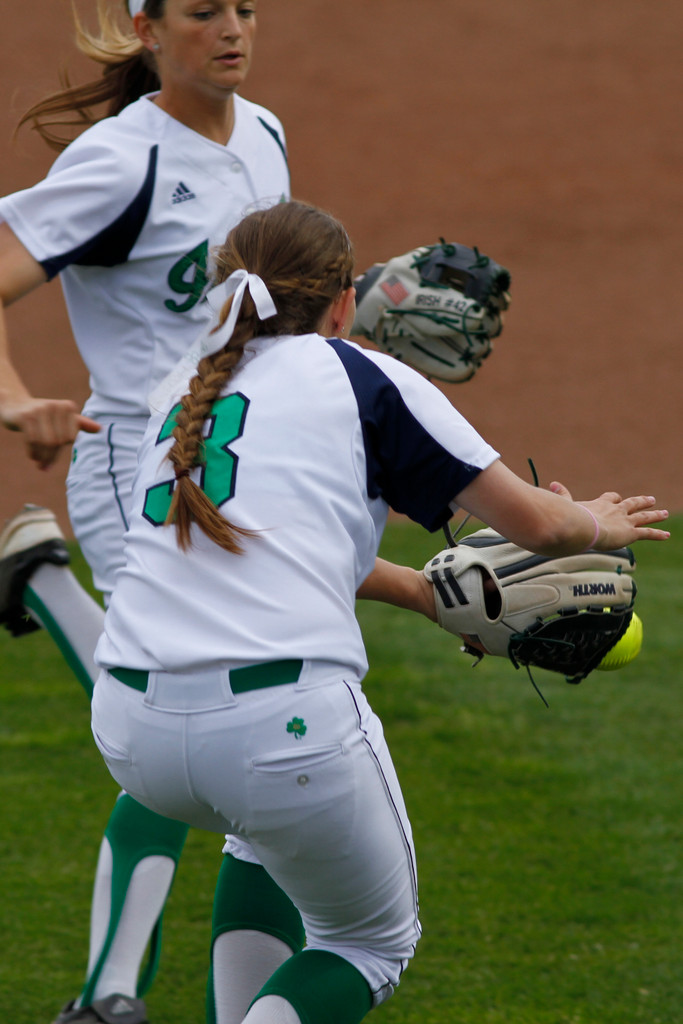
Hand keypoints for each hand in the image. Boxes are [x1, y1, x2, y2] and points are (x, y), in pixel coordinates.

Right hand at [1, 395, 99, 468]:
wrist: (15, 405)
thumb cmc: (43, 415)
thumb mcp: (62, 417)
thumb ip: (79, 423)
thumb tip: (100, 429)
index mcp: (68, 407)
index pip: (70, 437)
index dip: (63, 450)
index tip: (55, 458)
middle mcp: (55, 406)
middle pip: (58, 441)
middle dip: (51, 457)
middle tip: (46, 466)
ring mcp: (39, 410)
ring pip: (45, 442)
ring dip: (42, 457)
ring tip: (40, 464)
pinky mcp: (26, 416)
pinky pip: (32, 440)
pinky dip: (33, 452)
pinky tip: (33, 457)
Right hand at [550, 481, 669, 548]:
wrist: (582, 527)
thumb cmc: (571, 518)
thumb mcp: (567, 505)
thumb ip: (562, 495)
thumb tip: (552, 483)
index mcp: (600, 504)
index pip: (610, 498)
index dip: (613, 499)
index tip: (616, 498)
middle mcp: (615, 510)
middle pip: (631, 503)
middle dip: (641, 501)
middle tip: (651, 499)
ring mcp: (624, 521)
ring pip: (643, 516)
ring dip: (655, 515)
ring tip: (664, 513)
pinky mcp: (630, 533)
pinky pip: (647, 533)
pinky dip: (657, 534)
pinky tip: (667, 535)